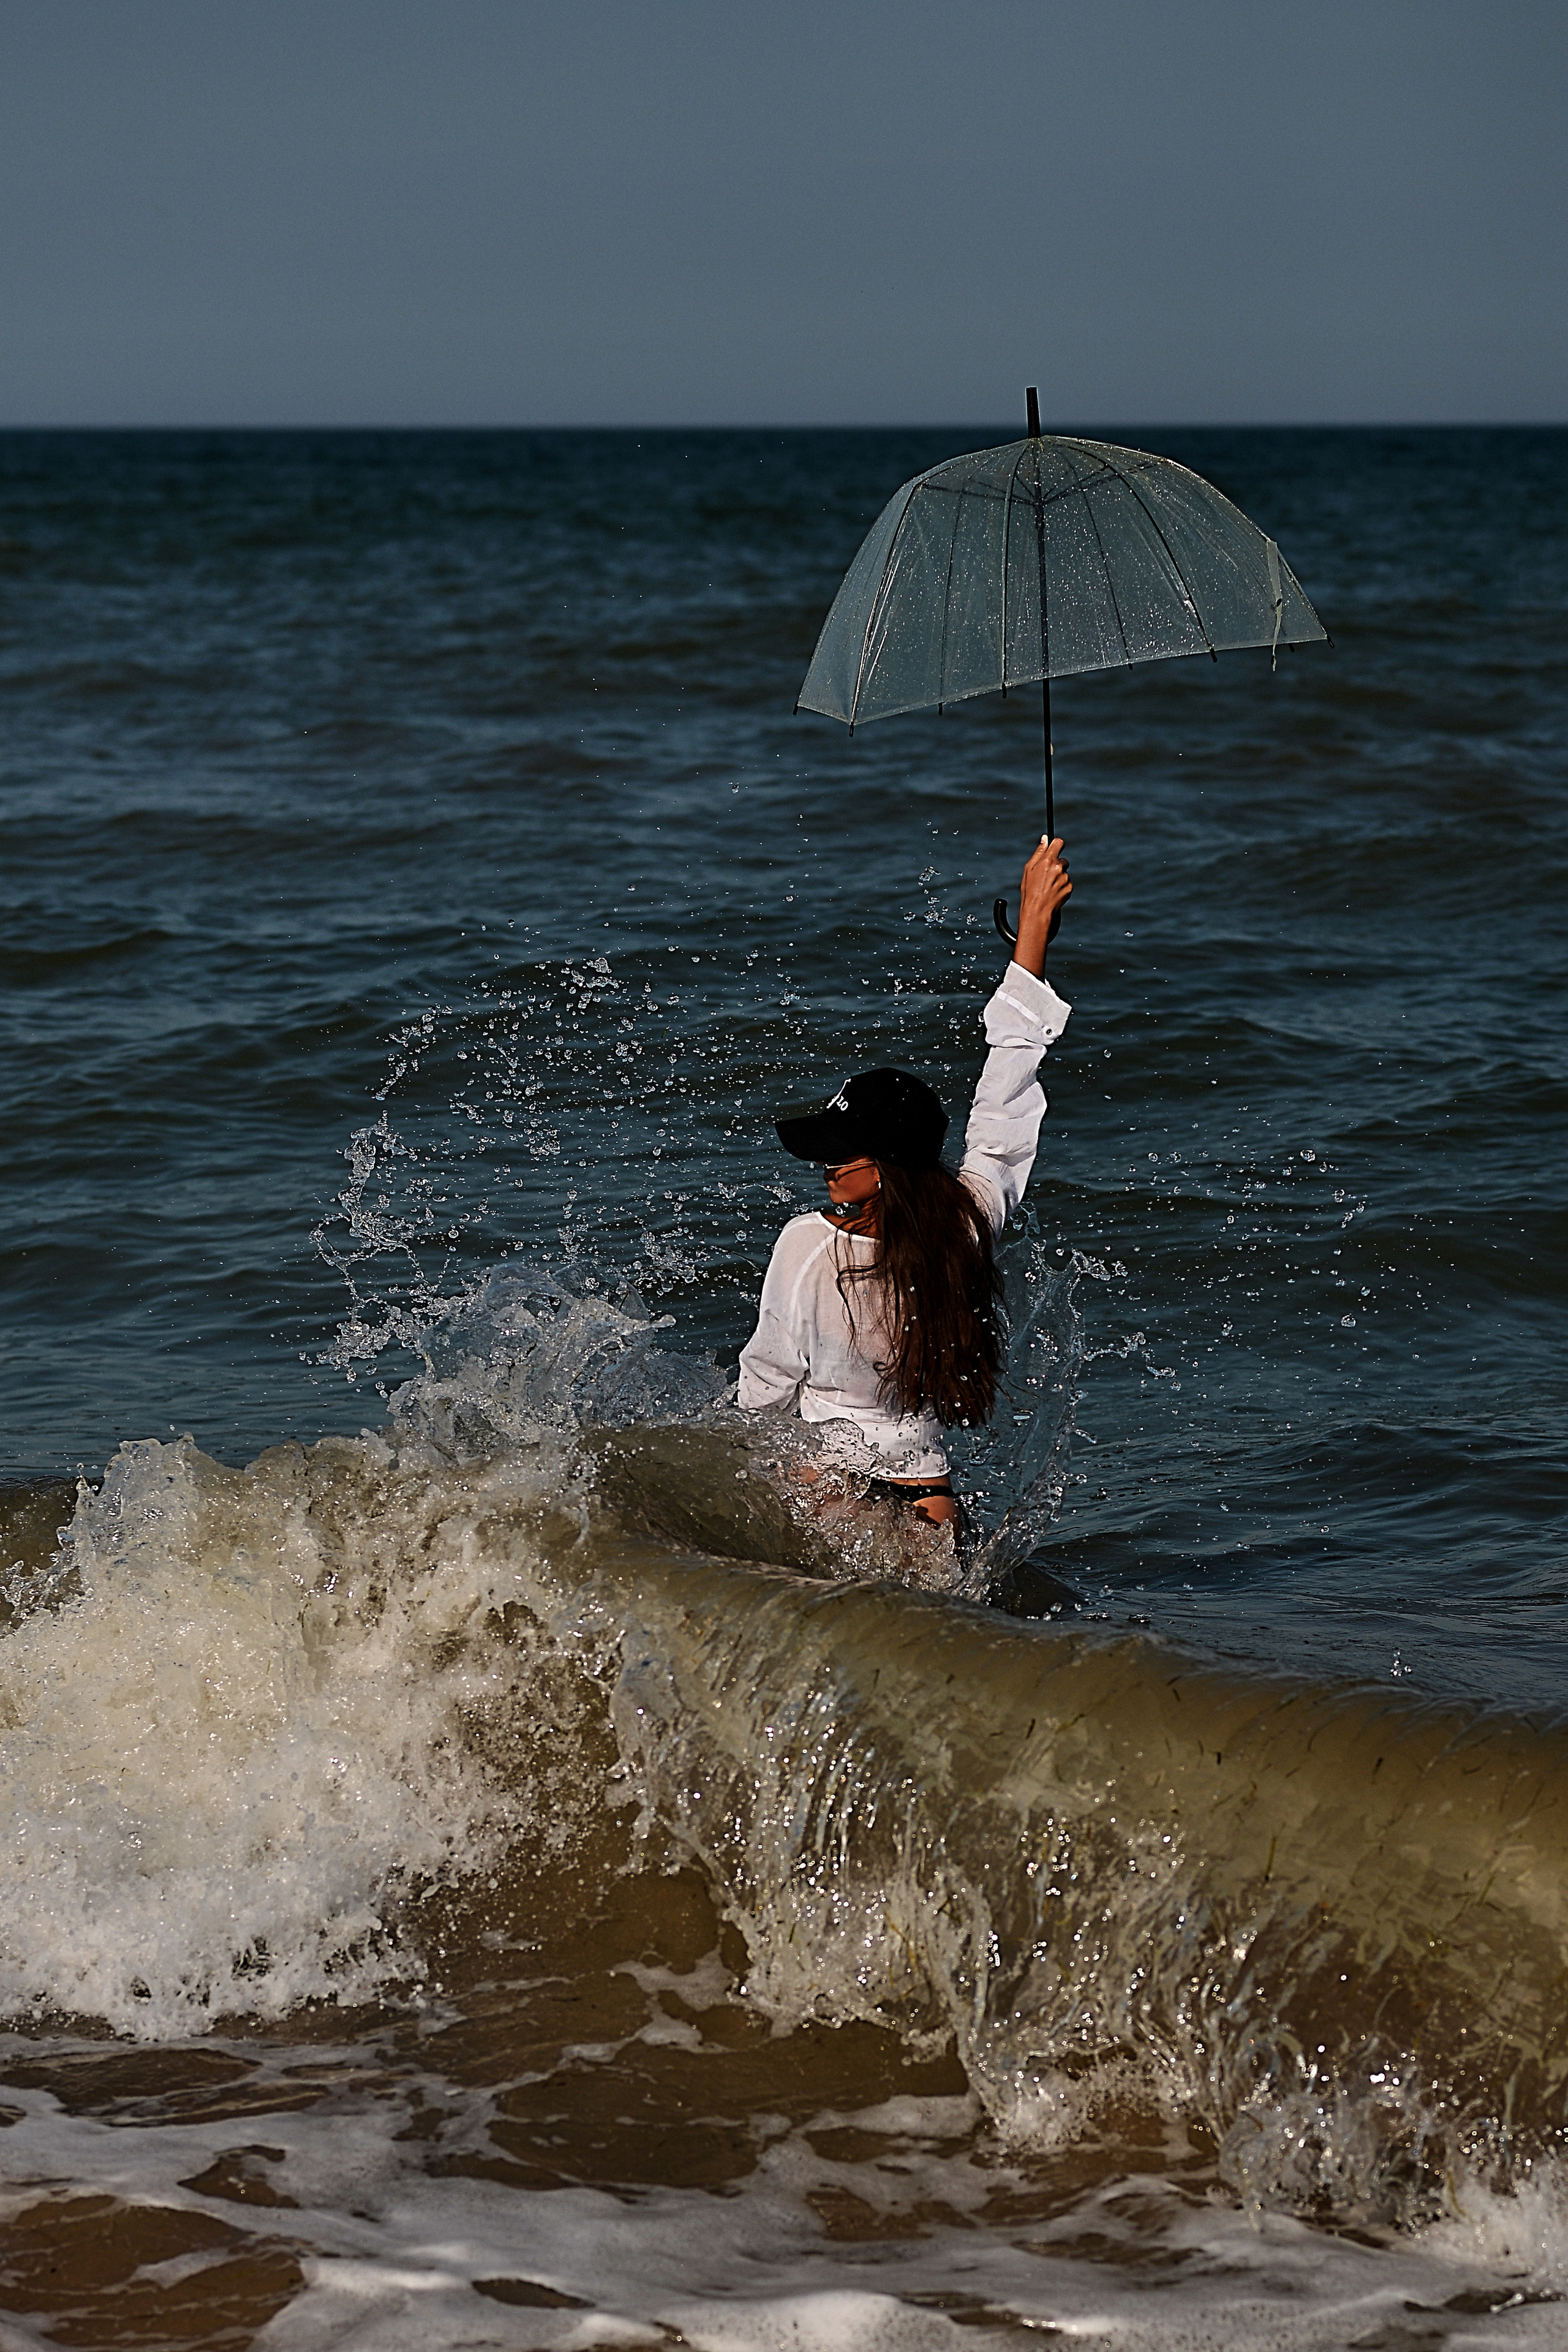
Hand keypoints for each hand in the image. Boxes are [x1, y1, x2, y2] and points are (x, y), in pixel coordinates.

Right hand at [1011, 836, 1071, 976]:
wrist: (1037, 910)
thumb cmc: (1029, 890)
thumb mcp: (1029, 869)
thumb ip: (1039, 852)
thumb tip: (1045, 838)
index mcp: (1047, 860)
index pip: (1058, 843)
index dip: (1057, 844)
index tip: (1055, 848)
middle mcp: (1058, 867)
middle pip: (1062, 860)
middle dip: (1057, 865)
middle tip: (1046, 876)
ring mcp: (1065, 877)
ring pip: (1064, 873)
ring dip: (1058, 878)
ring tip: (1047, 888)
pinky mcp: (1070, 887)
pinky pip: (1067, 883)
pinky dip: (1061, 887)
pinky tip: (1053, 893)